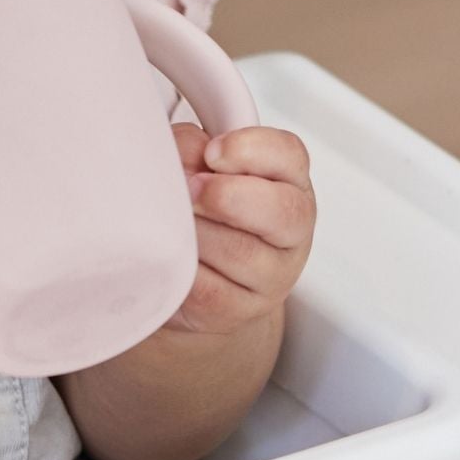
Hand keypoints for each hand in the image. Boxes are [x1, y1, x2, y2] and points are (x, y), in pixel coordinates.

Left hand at [161, 124, 314, 335]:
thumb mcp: (201, 167)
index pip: (288, 156)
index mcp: (288, 182)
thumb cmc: (204, 211)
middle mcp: (291, 230)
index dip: (249, 150)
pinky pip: (206, 288)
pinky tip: (169, 252)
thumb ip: (194, 148)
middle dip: (225, 196)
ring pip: (238, 252)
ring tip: (170, 220)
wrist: (198, 278)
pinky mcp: (237, 310)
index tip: (212, 152)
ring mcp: (271, 276)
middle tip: (189, 189)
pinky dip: (181, 265)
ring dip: (195, 230)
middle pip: (280, 212)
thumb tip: (180, 154)